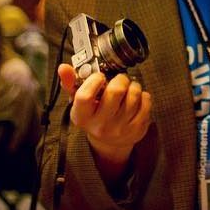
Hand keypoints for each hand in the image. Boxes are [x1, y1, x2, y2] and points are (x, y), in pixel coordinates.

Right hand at [57, 63, 152, 177]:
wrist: (109, 142)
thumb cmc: (93, 114)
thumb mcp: (79, 102)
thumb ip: (71, 83)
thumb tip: (63, 67)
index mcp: (82, 116)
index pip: (85, 96)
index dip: (94, 80)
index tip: (99, 76)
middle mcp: (100, 125)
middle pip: (115, 91)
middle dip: (120, 79)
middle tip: (119, 79)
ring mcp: (120, 129)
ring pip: (134, 95)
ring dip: (133, 85)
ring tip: (128, 87)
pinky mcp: (137, 129)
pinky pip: (146, 102)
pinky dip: (143, 95)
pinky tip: (137, 98)